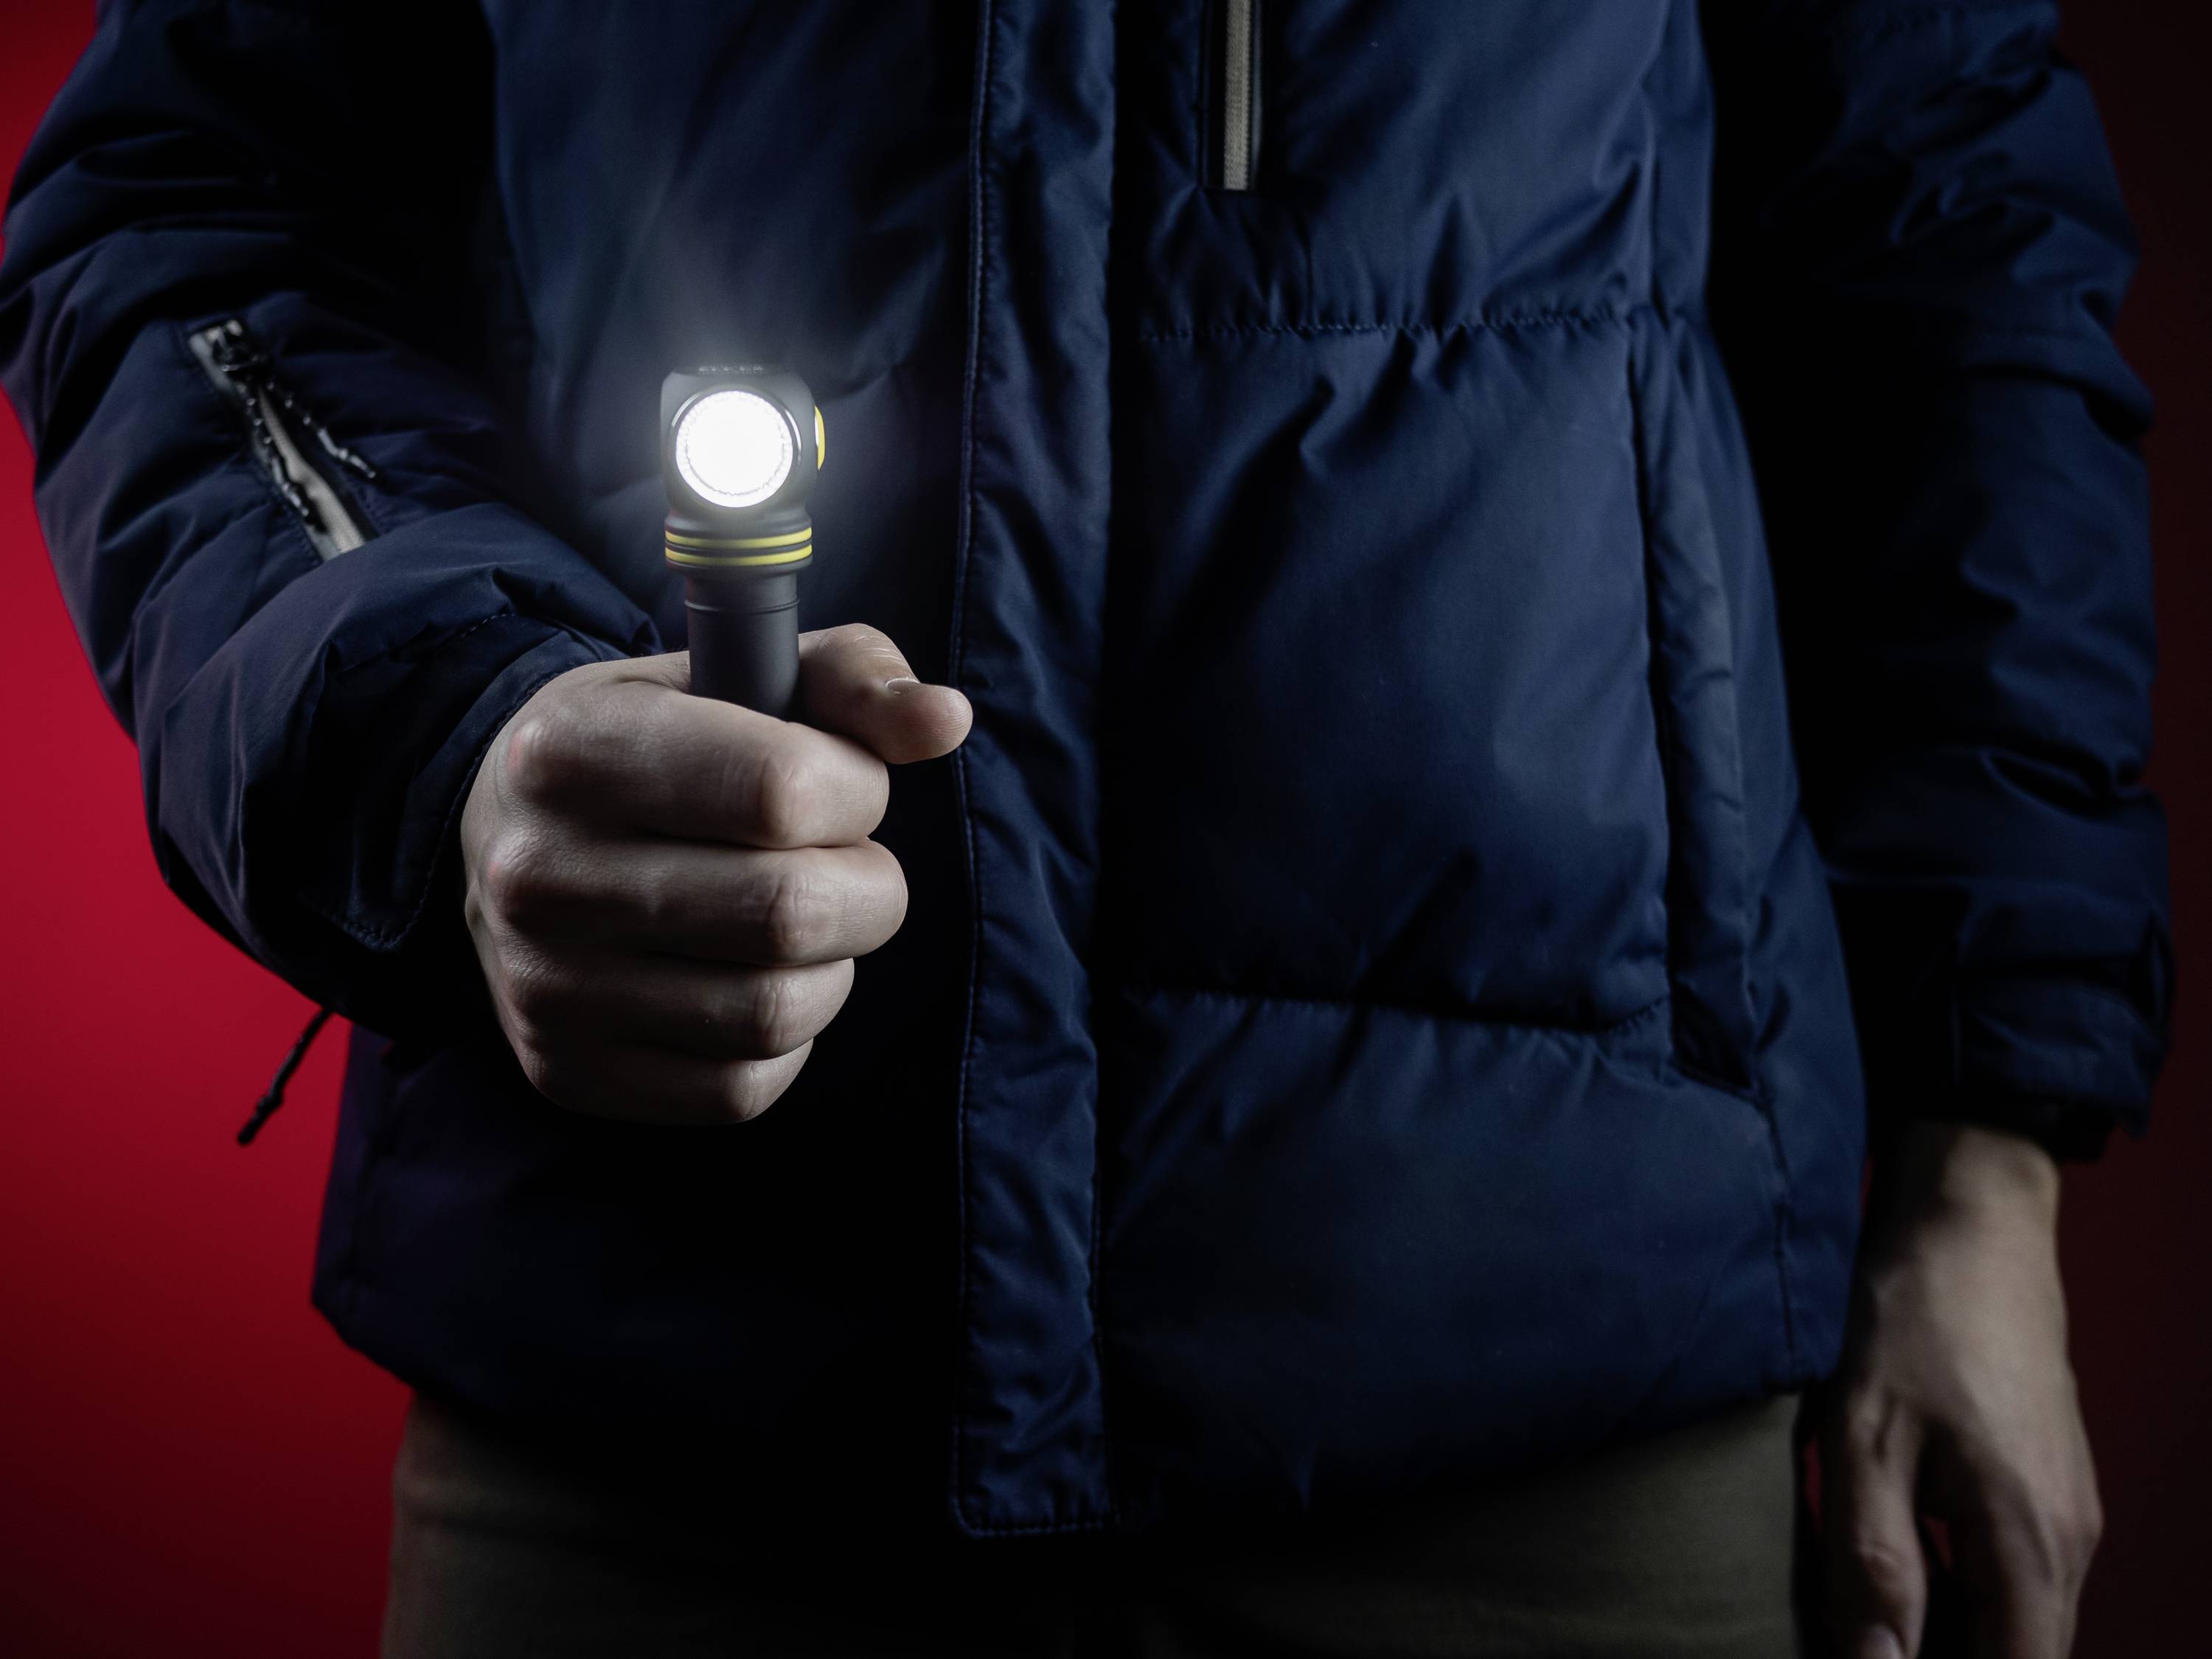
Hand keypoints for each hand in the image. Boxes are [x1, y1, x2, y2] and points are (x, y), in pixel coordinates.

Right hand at [459, 624, 969, 1122]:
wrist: (503, 841)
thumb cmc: (658, 743)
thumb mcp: (733, 674)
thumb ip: (851, 678)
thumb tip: (945, 718)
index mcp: (575, 749)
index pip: (780, 791)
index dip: (857, 790)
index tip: (847, 785)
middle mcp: (542, 873)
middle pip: (791, 912)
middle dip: (868, 888)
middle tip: (849, 866)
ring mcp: (546, 987)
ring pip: (776, 1011)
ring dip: (832, 967)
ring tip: (807, 923)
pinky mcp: (568, 1071)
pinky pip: (742, 1087)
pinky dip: (786, 1041)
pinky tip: (757, 981)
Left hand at [1820, 1122, 2100, 1658]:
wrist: (1973, 1220)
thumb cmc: (1914, 1316)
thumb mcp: (1864, 1437)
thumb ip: (1874, 1562)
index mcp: (2034, 1542)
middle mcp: (2069, 1539)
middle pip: (2017, 1654)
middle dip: (1936, 1656)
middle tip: (1852, 1636)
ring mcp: (2063, 1511)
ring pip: (2012, 1617)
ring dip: (1943, 1629)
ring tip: (1858, 1612)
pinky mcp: (2042, 1484)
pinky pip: (2006, 1572)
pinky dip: (1953, 1588)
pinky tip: (1885, 1565)